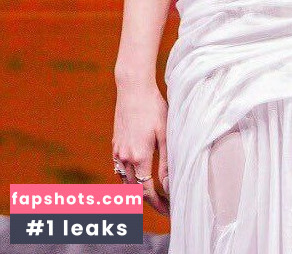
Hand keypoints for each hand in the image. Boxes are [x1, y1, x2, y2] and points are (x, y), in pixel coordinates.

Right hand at [112, 79, 169, 215]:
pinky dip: (128, 178)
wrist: (133, 88)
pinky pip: (119, 169)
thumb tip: (168, 186)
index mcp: (139, 157)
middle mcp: (124, 158)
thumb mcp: (165, 134)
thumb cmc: (153, 108)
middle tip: (164, 203)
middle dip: (149, 200)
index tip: (169, 210)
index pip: (147, 191)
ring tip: (153, 192)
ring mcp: (117, 151)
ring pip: (125, 181)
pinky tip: (138, 175)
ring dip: (137, 190)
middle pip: (134, 190)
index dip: (158, 204)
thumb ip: (166, 162)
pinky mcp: (115, 144)